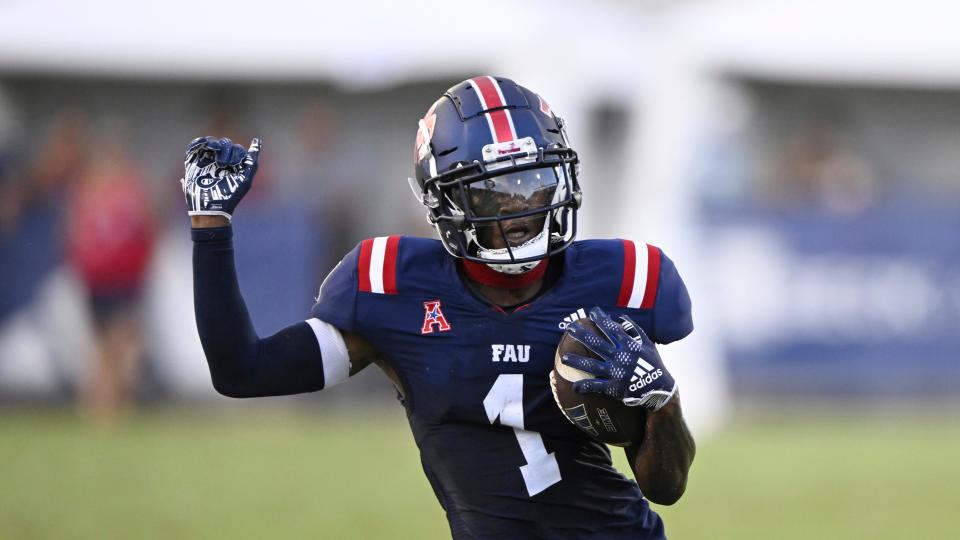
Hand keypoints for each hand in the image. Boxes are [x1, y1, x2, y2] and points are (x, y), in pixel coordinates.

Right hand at [181, 136, 260, 220]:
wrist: (211, 208)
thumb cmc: (231, 195)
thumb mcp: (246, 177)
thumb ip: (252, 159)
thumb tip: (257, 140)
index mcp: (233, 165)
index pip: (236, 149)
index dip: (236, 152)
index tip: (233, 163)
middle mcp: (220, 161)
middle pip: (224, 143)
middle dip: (225, 149)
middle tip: (223, 163)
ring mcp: (207, 161)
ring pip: (211, 142)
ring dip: (214, 143)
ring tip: (214, 149)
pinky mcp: (194, 162)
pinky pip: (195, 146)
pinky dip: (199, 142)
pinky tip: (204, 144)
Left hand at [560, 307, 676, 410]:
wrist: (660, 389)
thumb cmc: (653, 364)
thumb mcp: (648, 344)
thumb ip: (634, 330)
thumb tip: (620, 318)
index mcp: (629, 346)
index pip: (612, 329)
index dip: (601, 319)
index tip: (592, 311)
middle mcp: (620, 358)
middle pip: (597, 344)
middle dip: (582, 335)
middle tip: (570, 327)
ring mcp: (616, 373)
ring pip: (592, 366)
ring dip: (577, 362)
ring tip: (564, 358)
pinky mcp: (614, 388)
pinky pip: (597, 386)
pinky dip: (586, 386)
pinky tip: (574, 386)